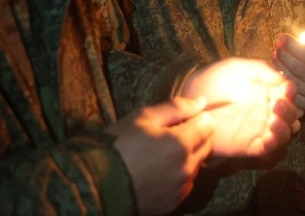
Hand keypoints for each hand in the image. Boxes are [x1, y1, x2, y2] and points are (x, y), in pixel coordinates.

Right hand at [106, 96, 213, 215]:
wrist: (95, 186)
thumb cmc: (118, 146)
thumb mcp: (143, 118)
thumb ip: (176, 108)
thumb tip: (202, 101)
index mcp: (181, 143)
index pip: (208, 124)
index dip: (197, 117)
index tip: (182, 118)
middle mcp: (187, 168)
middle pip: (207, 145)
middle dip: (196, 135)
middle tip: (171, 134)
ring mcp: (180, 188)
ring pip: (197, 165)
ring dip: (188, 156)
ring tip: (161, 154)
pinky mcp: (173, 203)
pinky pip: (185, 184)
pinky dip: (179, 175)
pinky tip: (159, 171)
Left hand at [182, 57, 299, 157]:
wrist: (192, 101)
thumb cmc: (213, 80)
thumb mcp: (237, 67)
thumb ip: (261, 69)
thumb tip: (283, 78)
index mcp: (268, 91)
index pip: (289, 94)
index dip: (292, 92)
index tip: (287, 88)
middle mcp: (267, 111)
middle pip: (292, 115)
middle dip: (290, 110)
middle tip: (276, 104)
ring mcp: (259, 129)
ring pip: (286, 134)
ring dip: (284, 128)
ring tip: (272, 121)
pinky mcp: (249, 146)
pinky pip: (268, 150)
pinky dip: (273, 144)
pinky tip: (268, 135)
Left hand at [271, 23, 304, 112]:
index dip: (294, 46)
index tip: (282, 37)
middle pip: (301, 70)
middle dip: (285, 57)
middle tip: (276, 47)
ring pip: (295, 82)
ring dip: (280, 69)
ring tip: (274, 56)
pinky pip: (291, 96)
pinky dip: (281, 83)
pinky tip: (275, 71)